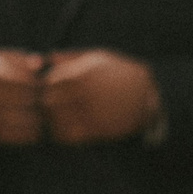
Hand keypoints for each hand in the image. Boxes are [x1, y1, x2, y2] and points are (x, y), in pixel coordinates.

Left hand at [40, 50, 159, 145]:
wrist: (148, 95)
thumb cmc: (120, 73)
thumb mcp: (98, 58)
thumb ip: (71, 57)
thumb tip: (47, 57)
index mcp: (83, 74)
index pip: (48, 82)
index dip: (44, 86)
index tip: (48, 89)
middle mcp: (85, 94)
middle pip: (48, 102)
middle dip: (44, 104)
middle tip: (48, 106)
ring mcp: (91, 113)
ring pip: (56, 121)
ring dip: (51, 121)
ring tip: (55, 119)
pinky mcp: (98, 130)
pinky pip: (69, 136)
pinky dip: (62, 135)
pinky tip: (66, 129)